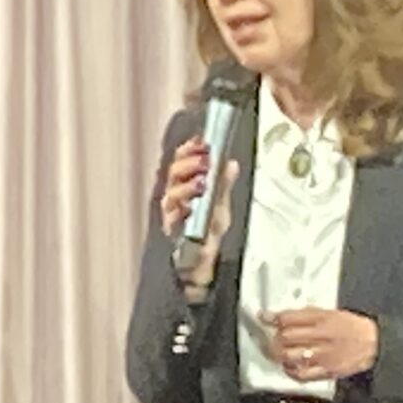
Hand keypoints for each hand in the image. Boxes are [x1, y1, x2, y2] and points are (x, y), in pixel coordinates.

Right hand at [157, 139, 239, 296]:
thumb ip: (224, 183)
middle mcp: (173, 195)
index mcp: (183, 183)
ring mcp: (171, 213)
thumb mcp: (221, 202)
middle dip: (188, 164)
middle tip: (205, 161)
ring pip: (172, 193)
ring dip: (186, 185)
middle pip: (174, 173)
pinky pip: (173, 218)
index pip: (181, 160)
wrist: (202, 260)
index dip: (189, 149)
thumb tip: (231, 163)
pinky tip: (189, 206)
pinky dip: (181, 209)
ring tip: (201, 182)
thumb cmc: (207, 230)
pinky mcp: (172, 230)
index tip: (202, 142)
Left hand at [268, 307, 377, 382]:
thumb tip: (282, 316)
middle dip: (272, 338)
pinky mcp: (326, 371)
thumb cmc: (351, 327)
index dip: (272, 318)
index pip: (289, 318)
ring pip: (290, 356)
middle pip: (286, 337)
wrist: (373, 344)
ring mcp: (323, 355)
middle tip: (267, 338)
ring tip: (275, 353)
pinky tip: (288, 366)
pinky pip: (302, 374)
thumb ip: (306, 315)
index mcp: (322, 319)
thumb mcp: (331, 313)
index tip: (263, 318)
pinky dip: (290, 371)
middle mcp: (321, 336)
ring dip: (278, 355)